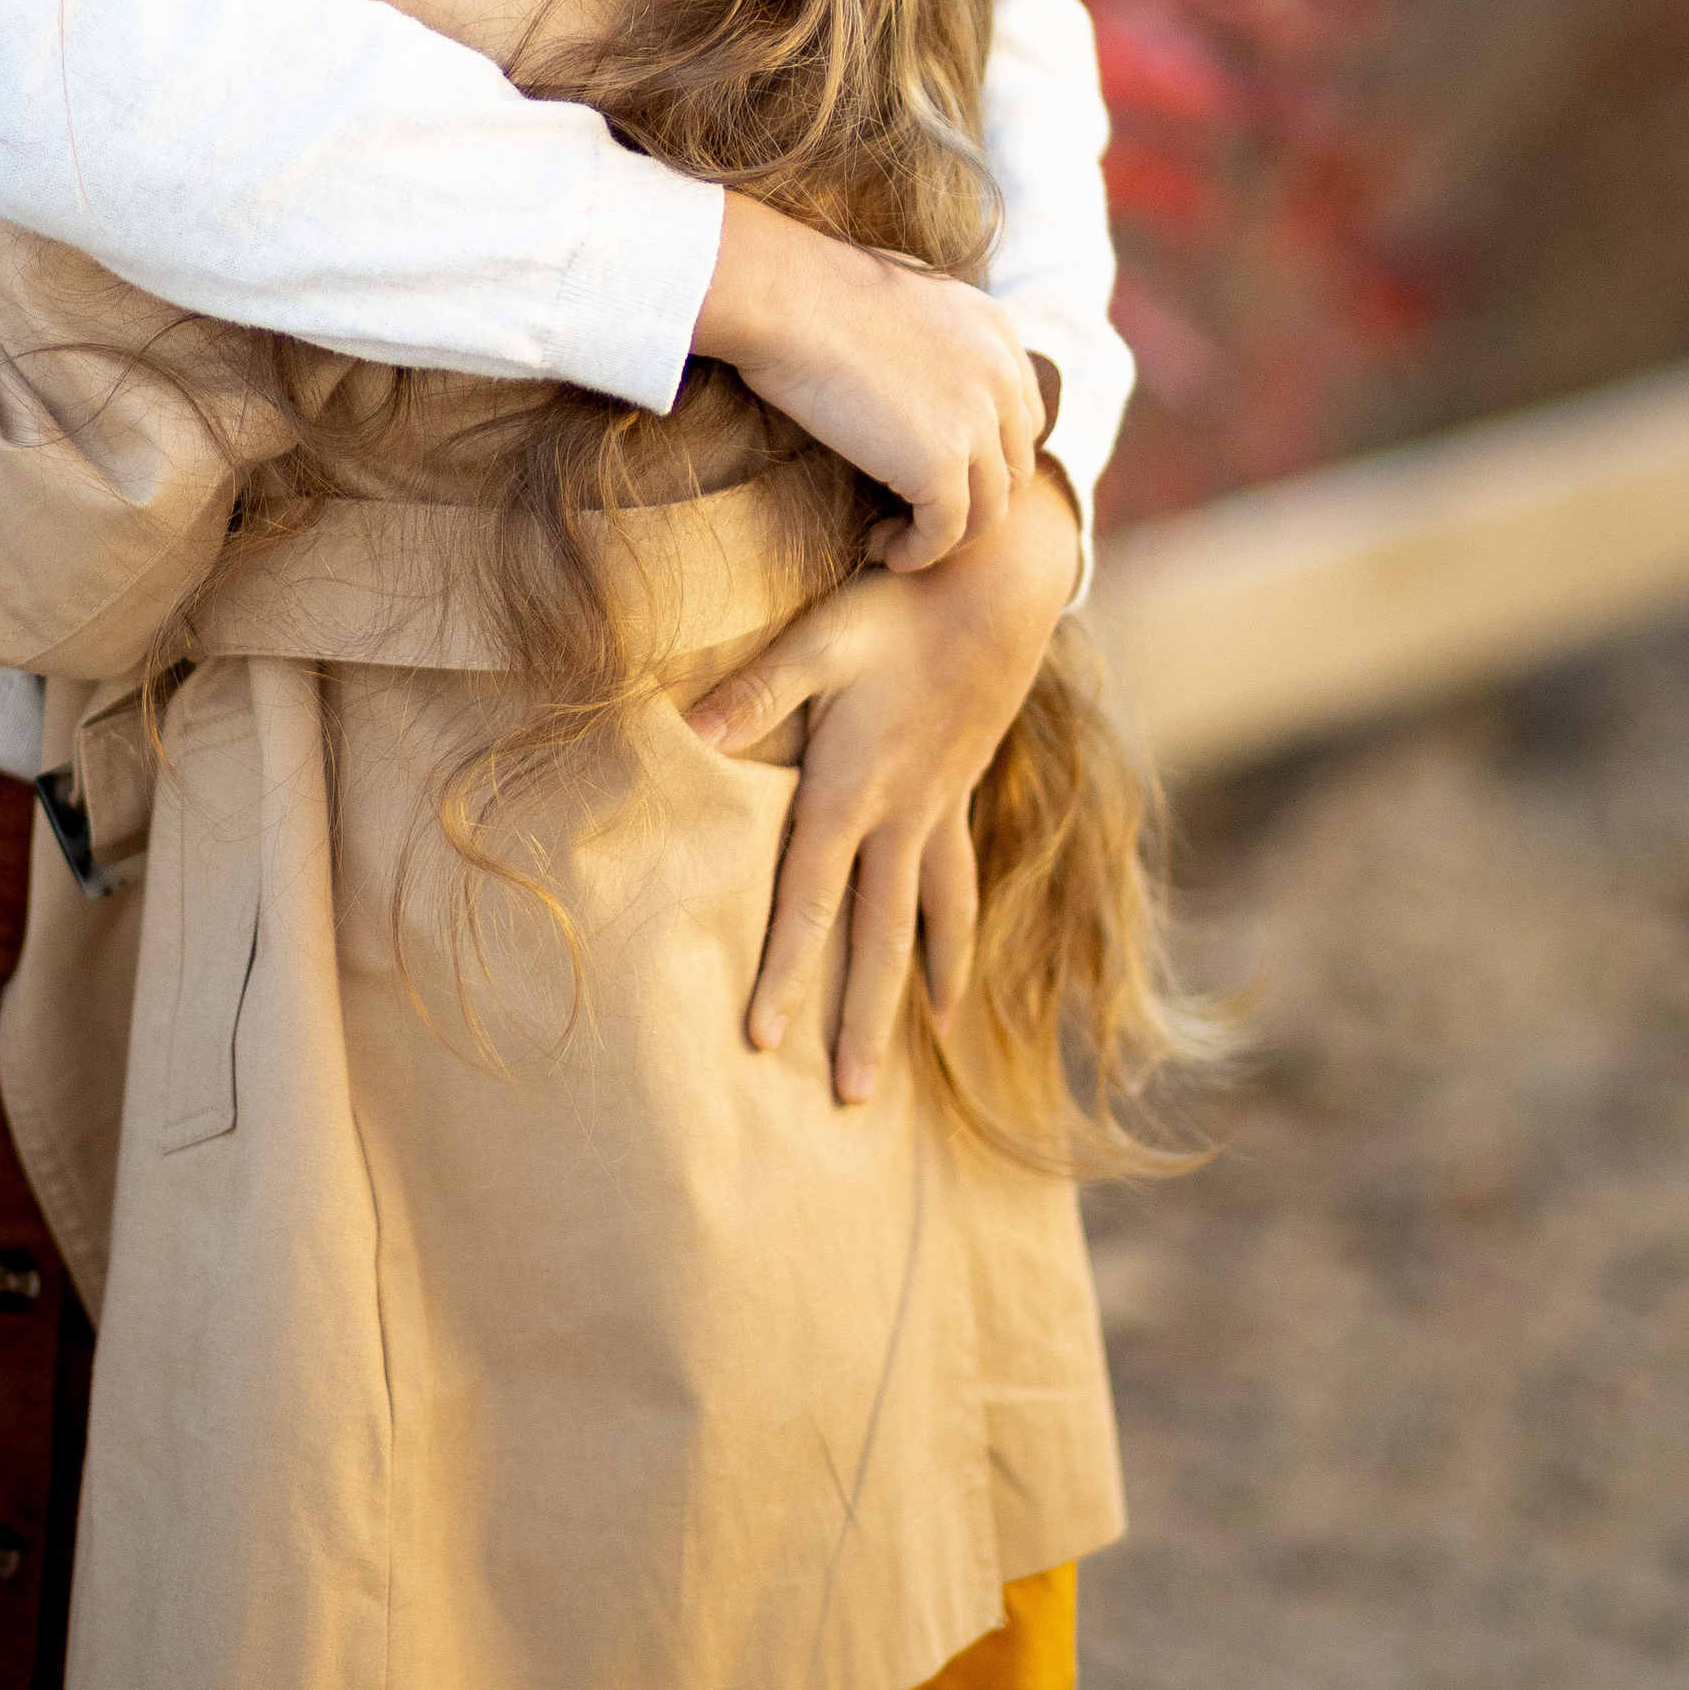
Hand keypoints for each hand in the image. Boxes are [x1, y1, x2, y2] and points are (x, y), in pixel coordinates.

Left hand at [685, 478, 1081, 1104]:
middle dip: (860, 1020)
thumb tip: (690, 732)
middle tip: (849, 1103)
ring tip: (926, 1053)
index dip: (784, 970)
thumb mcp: (822, 638)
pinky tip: (953, 981)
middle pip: (877, 938)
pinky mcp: (955, 796)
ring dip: (920, 992)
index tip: (762, 1041)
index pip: (809, 900)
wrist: (997, 586)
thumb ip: (759, 689)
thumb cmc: (897, 608)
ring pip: (931, 924)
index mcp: (853, 790)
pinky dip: (957, 940)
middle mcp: (899, 816)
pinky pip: (959, 888)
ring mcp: (937, 811)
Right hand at [694, 193, 1046, 571]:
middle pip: (1011, 469)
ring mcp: (977, 420)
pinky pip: (945, 533)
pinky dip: (917, 551)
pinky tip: (884, 548)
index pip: (1023, 419)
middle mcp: (1002, 375)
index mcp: (996, 332)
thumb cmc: (813, 291)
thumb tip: (917, 374)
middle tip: (917, 513)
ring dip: (945, 536)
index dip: (987, 458)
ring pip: (987, 511)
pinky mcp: (941, 463)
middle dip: (971, 501)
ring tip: (896, 538)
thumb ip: (932, 338)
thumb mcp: (901, 299)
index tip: (939, 476)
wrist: (785, 297)